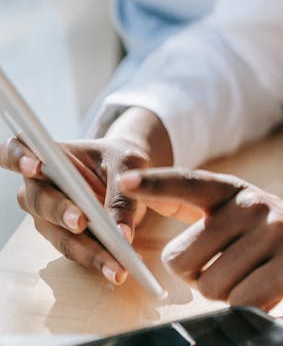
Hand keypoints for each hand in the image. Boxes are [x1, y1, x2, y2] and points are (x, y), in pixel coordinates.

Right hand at [0, 106, 171, 285]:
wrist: (128, 176)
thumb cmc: (120, 159)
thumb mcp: (128, 163)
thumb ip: (122, 192)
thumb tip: (121, 232)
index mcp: (48, 154)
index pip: (18, 150)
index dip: (18, 157)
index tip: (35, 165)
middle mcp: (39, 186)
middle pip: (38, 200)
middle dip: (60, 211)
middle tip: (81, 221)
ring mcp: (47, 216)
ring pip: (58, 234)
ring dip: (85, 250)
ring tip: (113, 263)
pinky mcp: (62, 238)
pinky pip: (75, 251)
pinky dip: (96, 260)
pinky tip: (115, 270)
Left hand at [119, 167, 282, 315]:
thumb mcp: (249, 222)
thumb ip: (212, 225)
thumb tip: (171, 251)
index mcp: (237, 192)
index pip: (189, 183)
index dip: (155, 183)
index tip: (125, 182)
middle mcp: (252, 204)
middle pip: (185, 257)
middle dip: (200, 277)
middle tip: (234, 270)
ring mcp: (272, 231)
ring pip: (211, 285)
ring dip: (227, 294)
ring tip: (256, 278)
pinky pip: (241, 300)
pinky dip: (250, 305)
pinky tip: (271, 291)